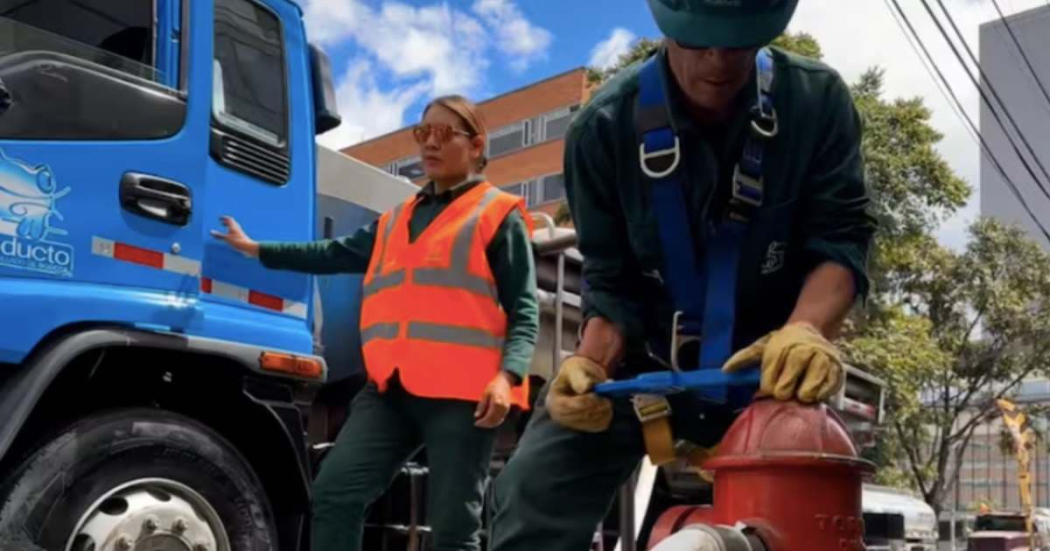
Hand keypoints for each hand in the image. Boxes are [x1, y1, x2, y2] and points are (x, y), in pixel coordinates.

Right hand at [210, 216, 259, 257]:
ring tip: (226, 229)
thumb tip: (211, 232)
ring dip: (230, 227)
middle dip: (227, 222)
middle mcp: (237, 229)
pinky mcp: (242, 238)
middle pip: (232, 223)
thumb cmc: (238, 242)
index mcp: (234, 227)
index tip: (219, 218)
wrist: (248, 247)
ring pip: (235, 228)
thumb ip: (219, 236)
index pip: (229, 219)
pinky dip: (232, 232)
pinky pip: (236, 233)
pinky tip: (231, 237)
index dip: (224, 218)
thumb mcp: (226, 239)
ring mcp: (240, 234)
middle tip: (222, 223)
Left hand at [475, 372, 514, 427]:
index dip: (482, 422)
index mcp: (496, 403)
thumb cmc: (494, 386)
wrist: (505, 382)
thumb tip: (476, 416)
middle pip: (493, 421)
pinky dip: (495, 422)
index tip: (476, 423)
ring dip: (490, 424)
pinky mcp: (507, 409)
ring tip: (482, 423)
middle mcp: (502, 407)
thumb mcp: (485, 394)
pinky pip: (501, 419)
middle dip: (485, 424)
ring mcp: (506, 409)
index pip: (489, 417)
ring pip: (497, 421)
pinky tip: (489, 421)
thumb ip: (481, 405)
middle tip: (478, 424)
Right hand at [545, 356, 612, 432]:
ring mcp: (571, 423)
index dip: (584, 402)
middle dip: (595, 408)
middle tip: (608, 400)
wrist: (577, 379)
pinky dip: (605, 417)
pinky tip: (607, 407)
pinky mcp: (584, 427)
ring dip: (602, 412)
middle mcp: (559, 416)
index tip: (597, 395)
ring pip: (590, 422)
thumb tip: (588, 386)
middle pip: (579, 416)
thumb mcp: (575, 368)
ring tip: (608, 400)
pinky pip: (597, 426)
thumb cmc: (575, 371)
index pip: (567, 406)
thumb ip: (580, 377)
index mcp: (553, 400)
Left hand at [722, 321, 842, 402]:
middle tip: (783, 391)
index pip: (770, 377)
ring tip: (798, 391)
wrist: (811, 330)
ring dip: (801, 395)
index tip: (767, 387)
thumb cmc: (783, 343)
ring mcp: (822, 363)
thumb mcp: (762, 346)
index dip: (767, 386)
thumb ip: (744, 358)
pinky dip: (819, 395)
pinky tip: (813, 390)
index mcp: (782, 348)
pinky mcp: (837, 372)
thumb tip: (726, 370)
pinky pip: (827, 392)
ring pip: (808, 392)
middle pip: (787, 386)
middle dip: (782, 392)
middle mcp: (803, 353)